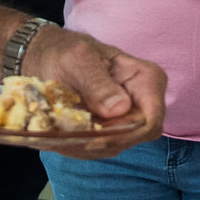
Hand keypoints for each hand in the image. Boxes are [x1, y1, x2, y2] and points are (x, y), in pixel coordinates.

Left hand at [22, 24, 165, 155]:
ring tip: (59, 127)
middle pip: (131, 138)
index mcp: (146, 80)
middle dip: (98, 140)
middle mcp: (143, 103)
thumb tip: (120, 109)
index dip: (123, 133)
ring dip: (83, 144)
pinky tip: (61, 130)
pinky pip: (99, 149)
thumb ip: (96, 82)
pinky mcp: (111, 131)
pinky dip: (78, 145)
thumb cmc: (67, 51)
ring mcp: (128, 119)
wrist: (50, 57)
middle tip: (65, 131)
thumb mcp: (77, 59)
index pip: (149, 121)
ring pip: (113, 147)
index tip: (92, 132)